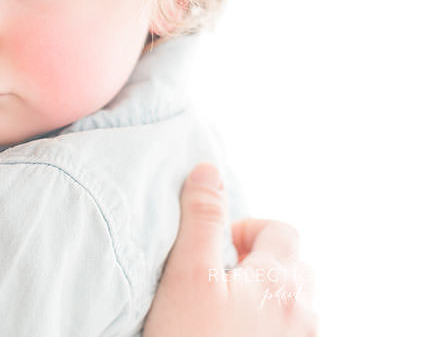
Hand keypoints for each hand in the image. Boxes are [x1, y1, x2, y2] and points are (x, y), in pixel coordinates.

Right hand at [144, 164, 316, 336]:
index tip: (215, 250)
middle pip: (295, 264)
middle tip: (218, 277)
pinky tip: (233, 333)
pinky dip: (269, 322)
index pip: (282, 229)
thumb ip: (201, 219)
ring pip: (296, 301)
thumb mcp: (187, 274)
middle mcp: (302, 312)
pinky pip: (290, 330)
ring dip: (267, 293)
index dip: (245, 229)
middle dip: (260, 260)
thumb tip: (208, 170)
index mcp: (279, 281)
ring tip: (225, 307)